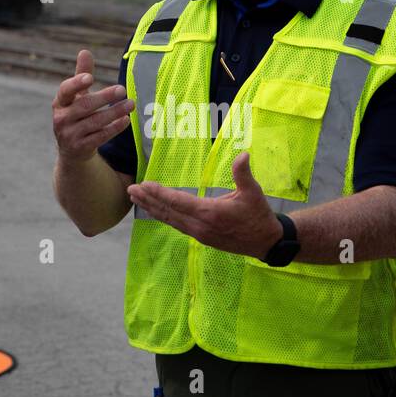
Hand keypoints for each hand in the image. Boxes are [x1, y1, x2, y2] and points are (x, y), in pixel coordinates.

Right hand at [52, 49, 134, 161]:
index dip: (76, 84)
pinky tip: (126, 120)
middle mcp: (61, 118)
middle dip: (104, 97)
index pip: (65, 90)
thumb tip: (85, 51)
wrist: (72, 150)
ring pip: (94, 122)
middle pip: (84, 106)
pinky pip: (100, 137)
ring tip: (131, 104)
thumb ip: (81, 75)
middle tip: (122, 90)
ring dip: (114, 112)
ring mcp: (70, 134)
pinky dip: (114, 128)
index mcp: (60, 102)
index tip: (90, 78)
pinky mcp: (81, 148)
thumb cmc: (76, 115)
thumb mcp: (76, 97)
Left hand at [127, 151, 282, 257]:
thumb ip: (243, 173)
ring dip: (152, 209)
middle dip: (148, 200)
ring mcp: (199, 234)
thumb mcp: (253, 192)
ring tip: (136, 199)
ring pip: (169, 220)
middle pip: (168, 212)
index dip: (159, 193)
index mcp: (210, 213)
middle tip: (130, 189)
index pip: (178, 201)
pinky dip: (163, 216)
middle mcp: (200, 226)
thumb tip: (243, 154)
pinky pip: (176, 225)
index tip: (144, 185)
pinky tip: (155, 210)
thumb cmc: (259, 215)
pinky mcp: (201, 238)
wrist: (265, 242)